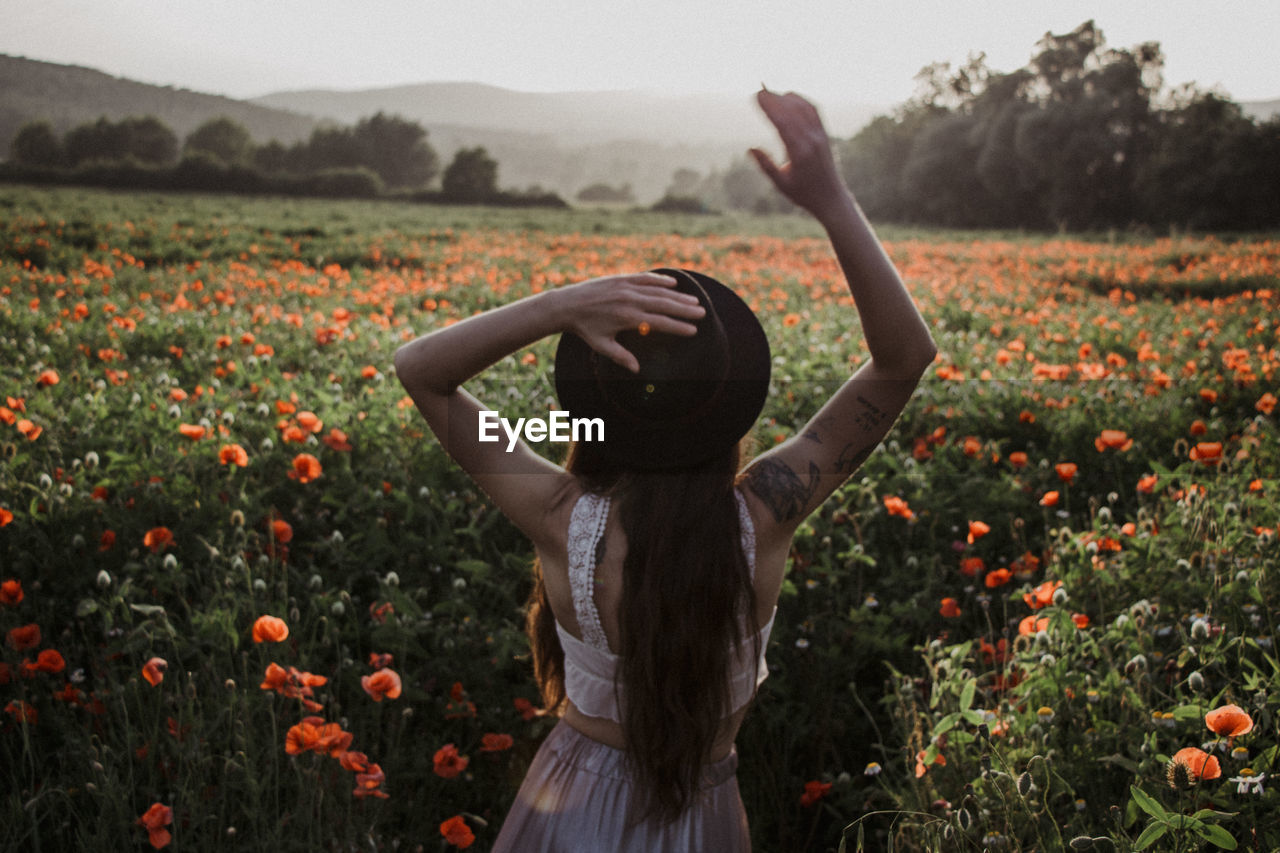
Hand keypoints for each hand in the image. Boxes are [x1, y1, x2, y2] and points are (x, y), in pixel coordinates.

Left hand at [561, 272, 705, 372]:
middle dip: (685, 310)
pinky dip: (660, 280)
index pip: (660, 323)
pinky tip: (673, 283)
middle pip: (664, 305)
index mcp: (627, 318)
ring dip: (678, 296)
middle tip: (702, 314)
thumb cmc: (585, 329)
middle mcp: (630, 300)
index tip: (693, 331)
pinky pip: (645, 278)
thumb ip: (621, 357)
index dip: (678, 327)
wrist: (566, 305)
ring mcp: (626, 287)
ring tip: (694, 301)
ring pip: (658, 291)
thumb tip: (637, 370)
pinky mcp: (621, 278)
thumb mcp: (602, 346)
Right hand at [750, 88, 847, 218]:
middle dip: (775, 99)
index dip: (770, 107)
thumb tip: (751, 148)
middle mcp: (812, 140)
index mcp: (800, 153)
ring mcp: (820, 135)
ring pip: (803, 108)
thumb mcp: (781, 184)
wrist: (831, 198)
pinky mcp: (824, 134)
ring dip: (786, 98)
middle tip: (758, 91)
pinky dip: (801, 100)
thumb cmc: (803, 193)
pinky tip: (789, 97)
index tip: (757, 96)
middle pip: (792, 111)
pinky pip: (813, 111)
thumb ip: (766, 166)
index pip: (783, 122)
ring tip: (770, 93)